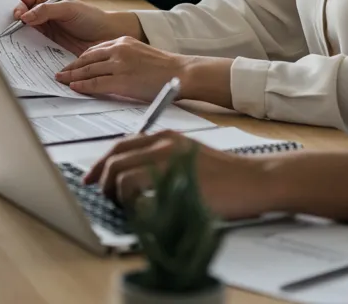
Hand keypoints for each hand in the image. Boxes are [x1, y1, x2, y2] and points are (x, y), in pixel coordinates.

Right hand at [12, 0, 142, 55]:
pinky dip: (25, 48)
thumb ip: (46, 10)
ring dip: (16, 36)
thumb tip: (24, 16)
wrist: (107, 37)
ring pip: (23, 31)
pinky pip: (32, 45)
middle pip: (19, 15)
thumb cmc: (91, 18)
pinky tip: (22, 52)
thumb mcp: (69, 9)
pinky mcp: (47, 44)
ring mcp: (43, 29)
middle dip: (10, 21)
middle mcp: (41, 12)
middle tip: (4, 29)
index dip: (15, 5)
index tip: (13, 15)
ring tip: (8, 42)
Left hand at [55, 36, 183, 98]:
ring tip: (62, 80)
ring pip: (88, 70)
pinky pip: (96, 83)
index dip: (80, 59)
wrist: (181, 72)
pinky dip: (83, 85)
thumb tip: (106, 68)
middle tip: (60, 73)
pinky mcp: (122, 80)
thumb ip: (122, 56)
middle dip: (71, 66)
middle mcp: (118, 50)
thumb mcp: (139, 53)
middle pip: (87, 59)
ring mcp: (119, 64)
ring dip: (72, 75)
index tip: (71, 64)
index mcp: (122, 42)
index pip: (94, 50)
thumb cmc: (164, 67)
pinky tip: (74, 87)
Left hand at [83, 132, 271, 219]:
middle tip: (104, 196)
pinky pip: (135, 186)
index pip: (120, 146)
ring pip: (120, 173)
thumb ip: (162, 159)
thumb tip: (134, 176)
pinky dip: (130, 200)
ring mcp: (165, 159)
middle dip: (103, 179)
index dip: (102, 163)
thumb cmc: (226, 175)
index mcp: (163, 137)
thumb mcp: (188, 157)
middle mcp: (159, 143)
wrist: (255, 179)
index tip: (93, 178)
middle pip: (114, 158)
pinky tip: (139, 210)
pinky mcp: (171, 177)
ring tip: (124, 206)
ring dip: (115, 192)